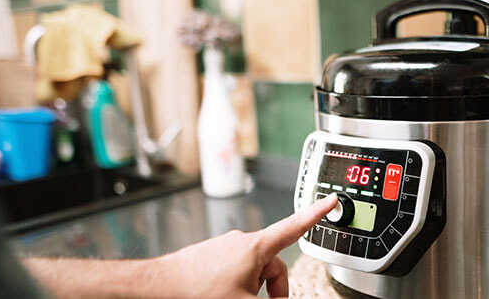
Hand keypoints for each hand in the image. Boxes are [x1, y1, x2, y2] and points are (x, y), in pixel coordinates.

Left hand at [154, 194, 337, 297]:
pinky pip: (234, 269)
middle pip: (273, 264)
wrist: (157, 288)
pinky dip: (236, 285)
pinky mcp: (211, 256)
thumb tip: (285, 298)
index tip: (330, 200)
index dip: (315, 214)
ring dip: (253, 289)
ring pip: (253, 269)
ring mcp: (225, 248)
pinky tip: (222, 295)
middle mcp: (241, 242)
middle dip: (274, 288)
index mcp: (256, 248)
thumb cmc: (196, 292)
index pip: (294, 227)